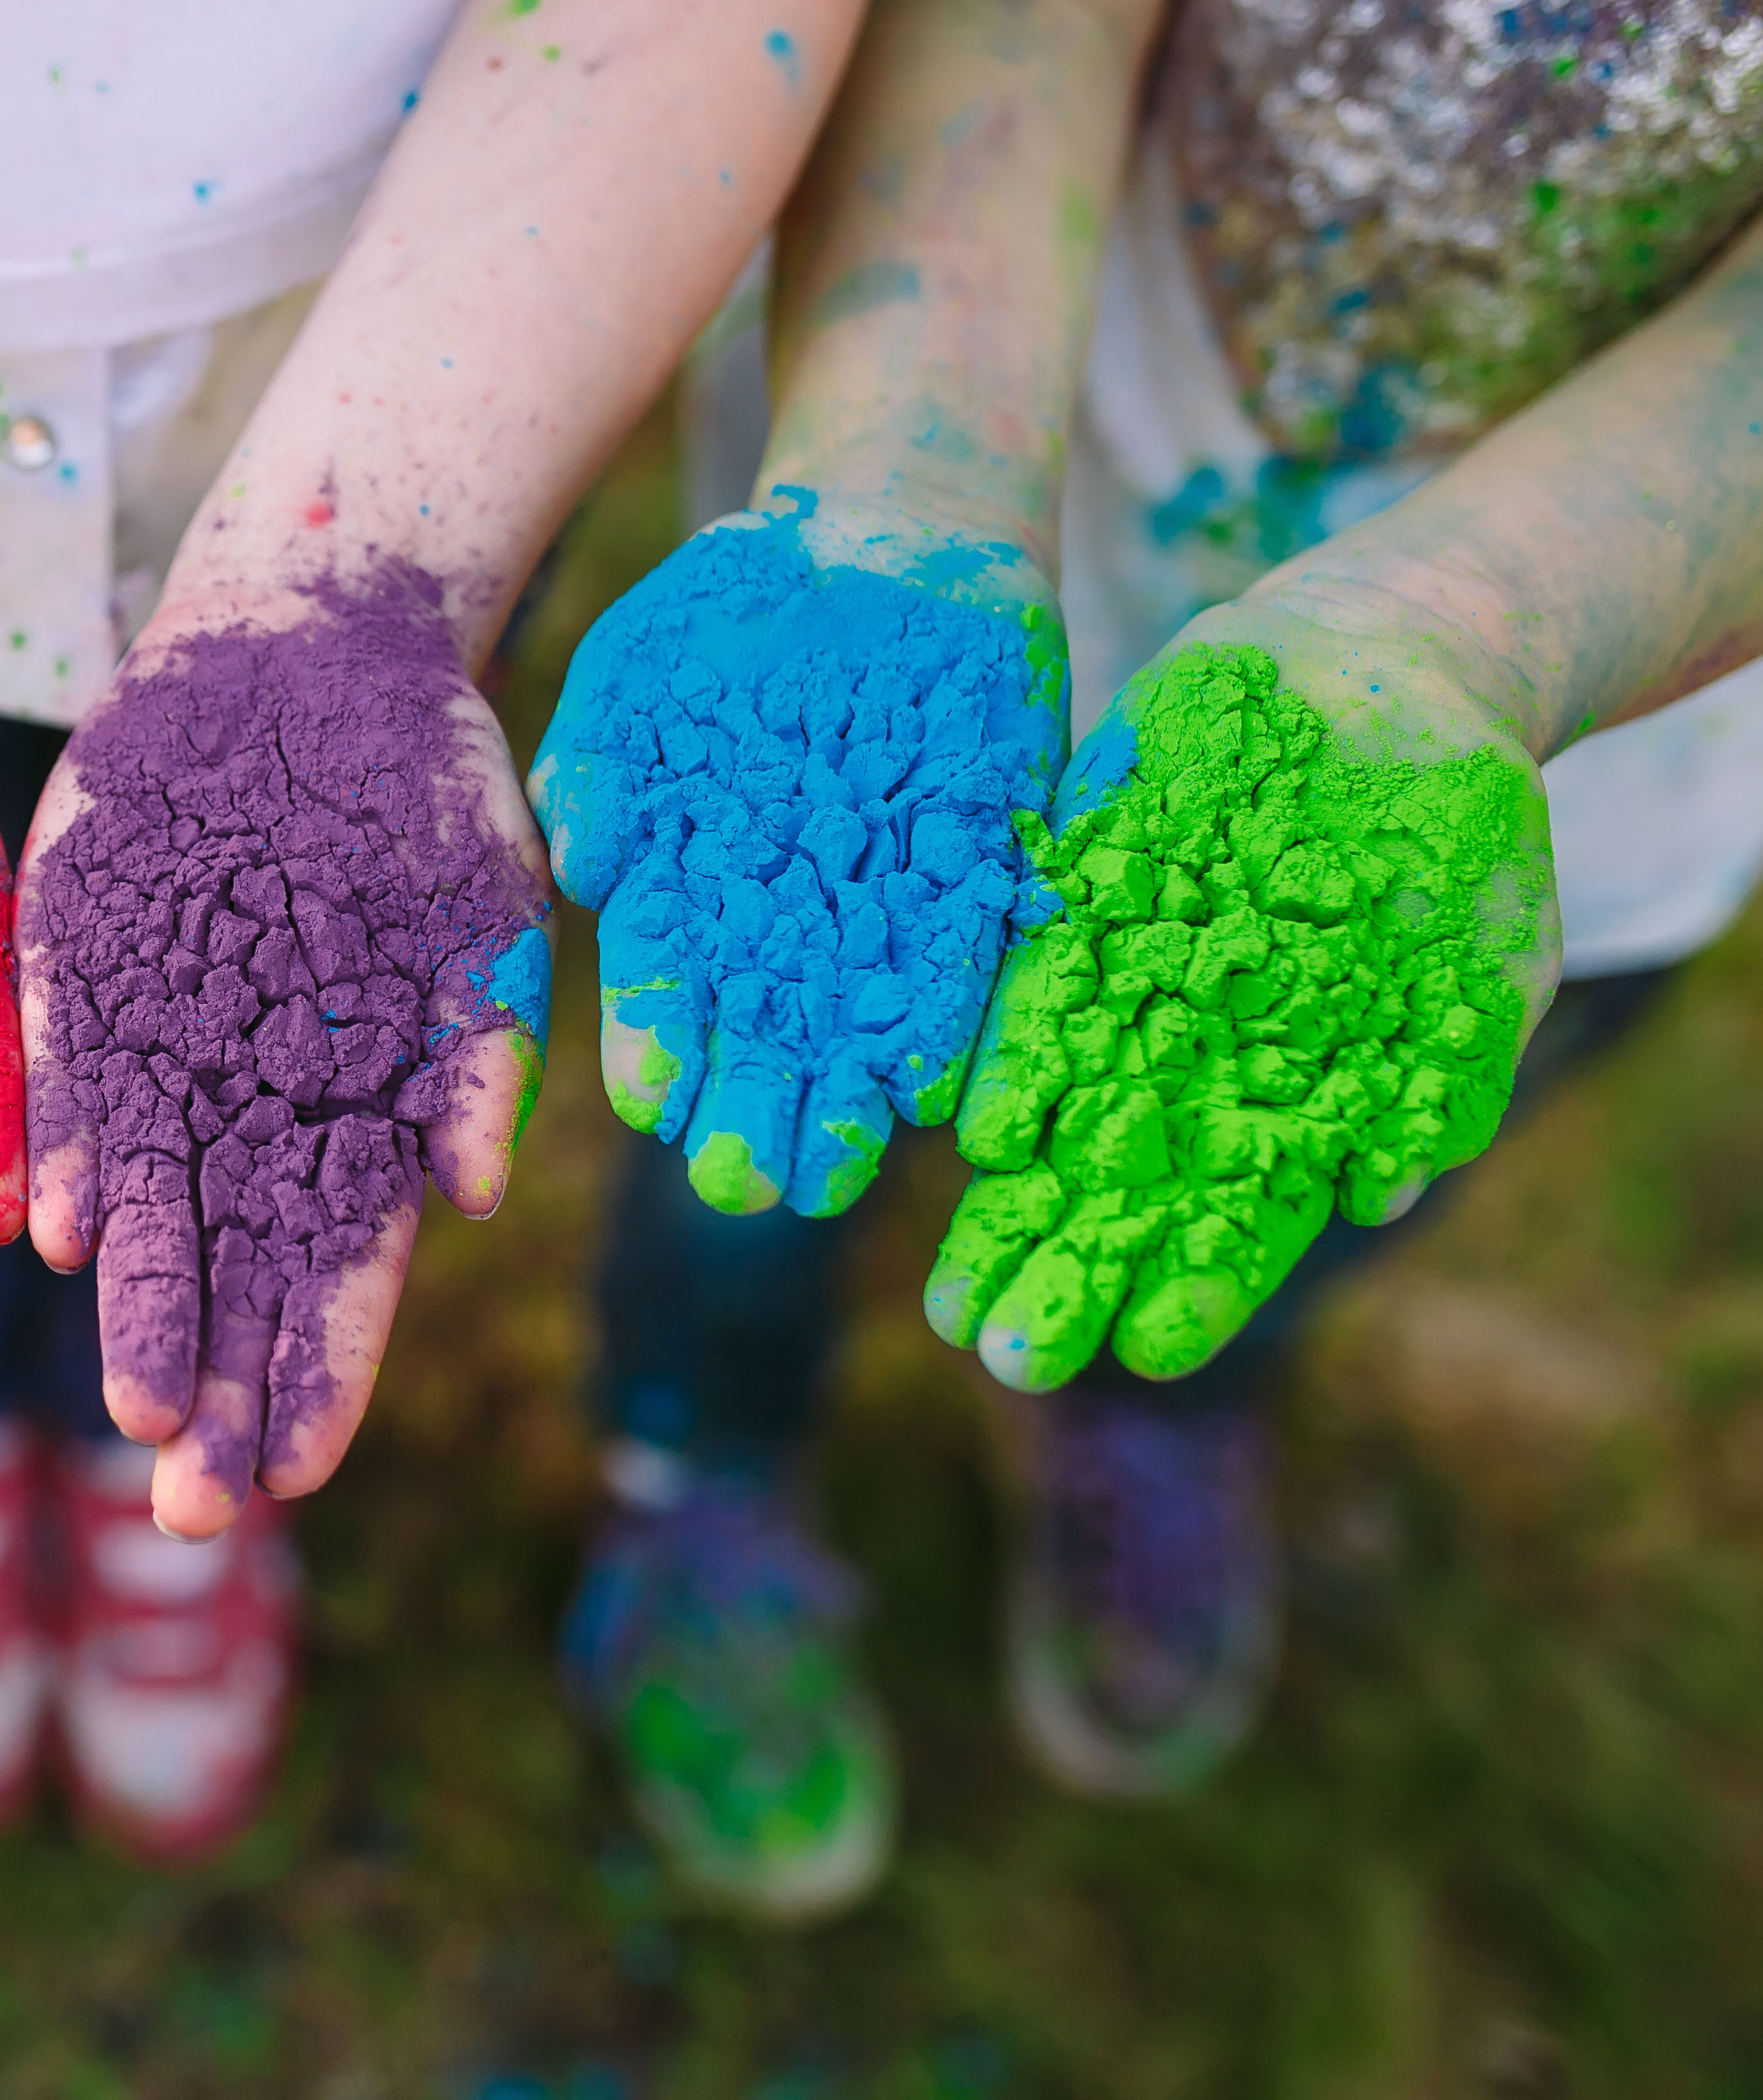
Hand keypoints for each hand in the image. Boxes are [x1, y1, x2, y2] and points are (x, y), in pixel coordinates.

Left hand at [17, 566, 552, 1536]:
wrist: (309, 653)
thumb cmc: (425, 788)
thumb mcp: (482, 905)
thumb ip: (482, 1046)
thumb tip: (470, 1187)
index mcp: (349, 1116)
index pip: (336, 1282)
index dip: (320, 1379)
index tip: (299, 1474)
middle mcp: (247, 1108)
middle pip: (231, 1280)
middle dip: (216, 1392)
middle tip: (193, 1508)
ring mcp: (159, 1050)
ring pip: (143, 1212)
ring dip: (140, 1308)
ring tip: (134, 1410)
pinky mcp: (77, 975)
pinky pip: (65, 1082)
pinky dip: (65, 1153)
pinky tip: (57, 1230)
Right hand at [532, 497, 1066, 1216]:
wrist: (888, 539)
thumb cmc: (738, 607)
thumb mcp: (643, 670)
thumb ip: (600, 769)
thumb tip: (583, 872)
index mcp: (685, 885)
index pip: (662, 989)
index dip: (655, 1050)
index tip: (654, 1106)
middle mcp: (776, 920)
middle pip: (757, 1039)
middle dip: (746, 1115)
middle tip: (740, 1185)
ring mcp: (877, 910)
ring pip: (852, 1035)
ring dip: (840, 1112)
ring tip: (830, 1183)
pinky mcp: (974, 886)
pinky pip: (962, 979)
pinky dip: (947, 1041)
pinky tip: (932, 1100)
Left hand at [925, 594, 1559, 1390]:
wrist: (1381, 673)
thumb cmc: (1453, 831)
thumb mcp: (1479, 956)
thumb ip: (1440, 1081)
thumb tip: (1381, 1197)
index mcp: (1288, 1100)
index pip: (1230, 1226)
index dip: (1191, 1292)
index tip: (1148, 1353)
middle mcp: (1192, 1066)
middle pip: (1121, 1201)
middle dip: (1065, 1280)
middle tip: (1008, 1358)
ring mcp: (1125, 993)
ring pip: (1054, 1133)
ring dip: (1007, 1219)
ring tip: (951, 1308)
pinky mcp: (1076, 911)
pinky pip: (1030, 1008)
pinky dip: (1005, 1075)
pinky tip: (977, 1139)